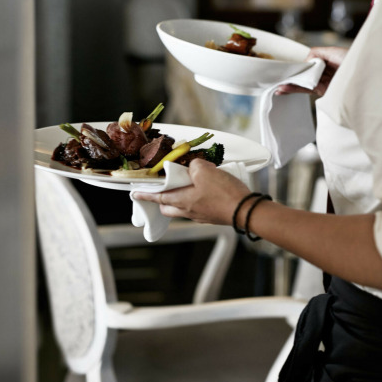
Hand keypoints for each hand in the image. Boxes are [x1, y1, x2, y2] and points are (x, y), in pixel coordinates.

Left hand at [132, 159, 250, 224]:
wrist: (245, 210)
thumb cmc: (224, 193)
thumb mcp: (205, 171)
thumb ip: (194, 165)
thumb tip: (194, 166)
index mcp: (181, 201)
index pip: (157, 197)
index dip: (145, 194)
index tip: (135, 194)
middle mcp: (188, 211)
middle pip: (168, 207)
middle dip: (162, 199)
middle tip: (162, 189)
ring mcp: (201, 216)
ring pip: (183, 209)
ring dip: (180, 199)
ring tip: (187, 185)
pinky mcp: (213, 216)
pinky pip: (198, 208)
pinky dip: (196, 200)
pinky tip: (205, 191)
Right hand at [275, 46, 348, 97]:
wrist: (367, 74)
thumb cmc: (354, 59)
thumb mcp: (333, 51)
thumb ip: (316, 53)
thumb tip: (304, 62)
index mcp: (327, 61)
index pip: (309, 64)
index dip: (298, 66)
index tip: (286, 68)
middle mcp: (325, 72)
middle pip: (305, 74)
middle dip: (292, 77)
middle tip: (277, 80)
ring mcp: (324, 82)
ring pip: (304, 83)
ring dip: (291, 85)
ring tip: (278, 87)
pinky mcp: (324, 91)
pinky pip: (307, 89)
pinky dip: (296, 89)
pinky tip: (286, 89)